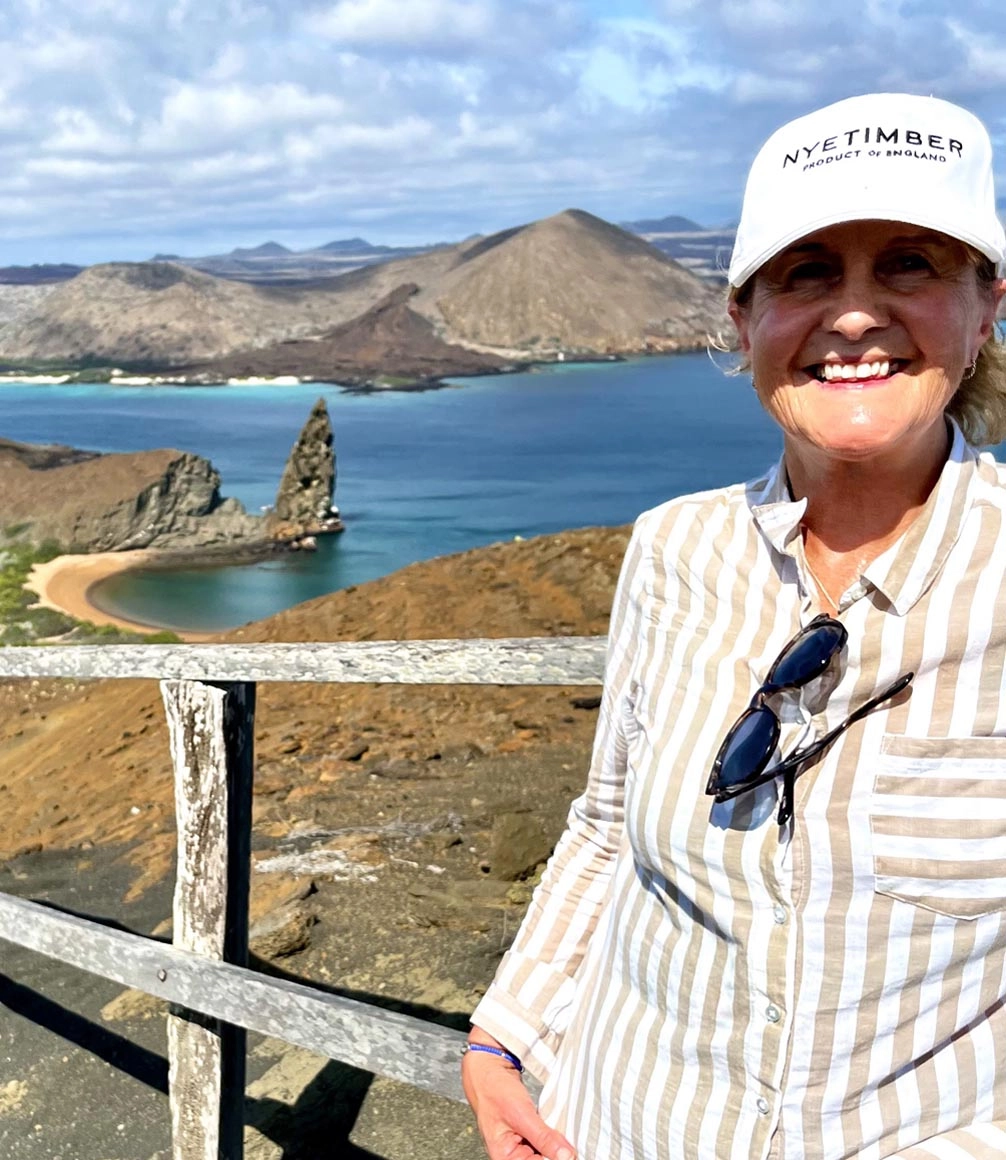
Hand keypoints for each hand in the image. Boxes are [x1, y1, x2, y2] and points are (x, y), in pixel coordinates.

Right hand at [462, 1034, 575, 1159]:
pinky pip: (545, 1139)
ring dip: (557, 1142)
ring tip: (560, 1129)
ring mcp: (521, 1144)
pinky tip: (556, 1125)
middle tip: (566, 1138)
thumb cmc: (495, 1091)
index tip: (571, 1151)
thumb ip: (543, 1137)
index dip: (557, 1158)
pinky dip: (553, 1133)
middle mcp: (513, 1155)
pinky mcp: (528, 1134)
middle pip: (543, 1159)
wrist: (490, 1069)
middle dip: (557, 1150)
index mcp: (506, 1158)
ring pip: (547, 1151)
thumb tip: (566, 1156)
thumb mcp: (521, 1115)